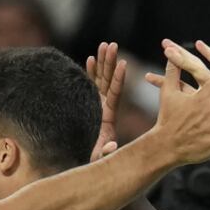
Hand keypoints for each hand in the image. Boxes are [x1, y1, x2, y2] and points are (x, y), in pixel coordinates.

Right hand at [87, 41, 126, 161]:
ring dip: (102, 62)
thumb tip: (112, 145)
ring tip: (104, 45)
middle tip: (112, 44)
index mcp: (109, 117)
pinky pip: (89, 85)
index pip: (116, 93)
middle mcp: (104, 108)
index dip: (119, 79)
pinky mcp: (87, 105)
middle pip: (109, 81)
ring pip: (100, 80)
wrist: (85, 165)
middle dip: (110, 63)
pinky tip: (90, 58)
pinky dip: (89, 72)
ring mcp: (96, 105)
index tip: (124, 63)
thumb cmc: (92, 162)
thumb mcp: (100, 158)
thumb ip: (106, 152)